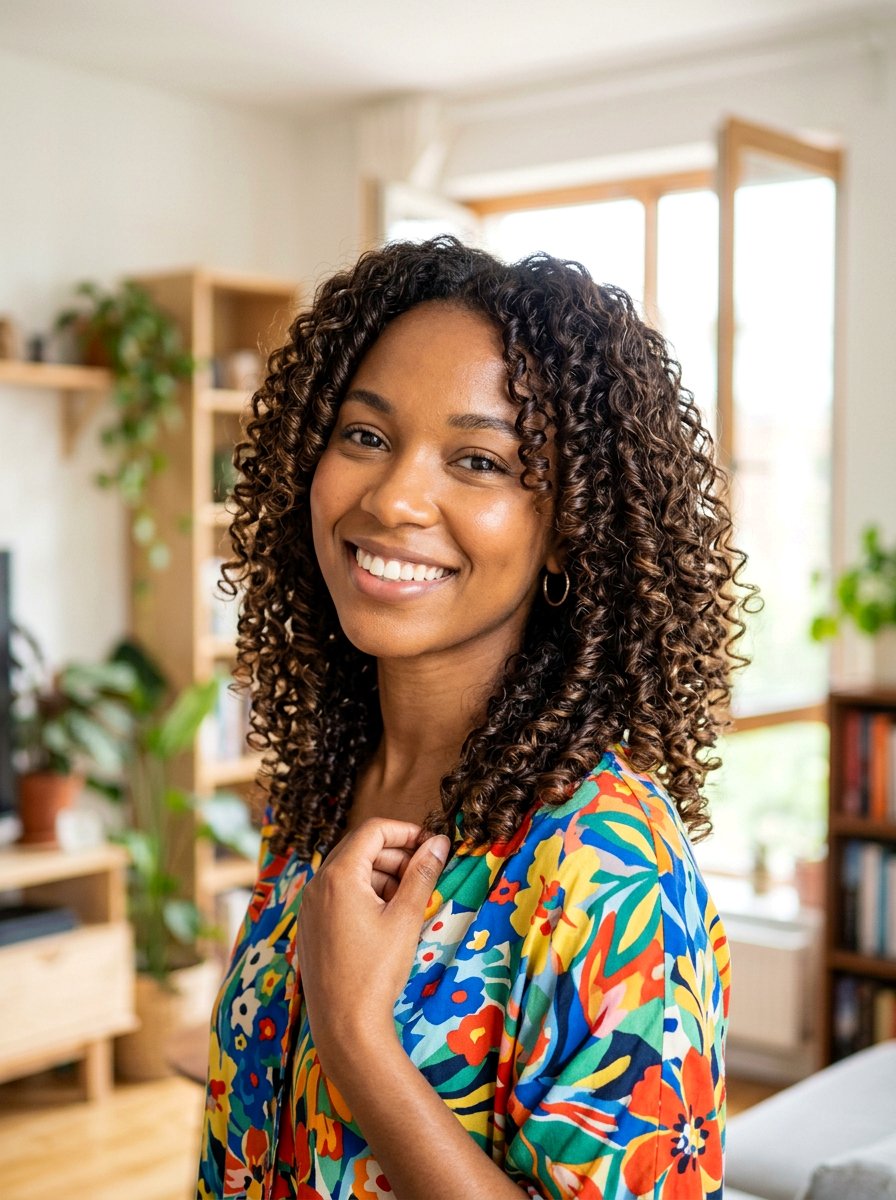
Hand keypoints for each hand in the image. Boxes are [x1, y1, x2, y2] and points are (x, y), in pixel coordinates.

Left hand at [295, 818, 450, 1081]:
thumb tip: (438, 842)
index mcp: (338, 876)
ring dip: (382, 875)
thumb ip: (422, 873)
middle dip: (396, 854)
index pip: (373, 830)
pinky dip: (365, 893)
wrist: (345, 1026)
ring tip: (409, 899)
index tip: (431, 844)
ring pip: (350, 872)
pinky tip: (387, 917)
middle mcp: (317, 885)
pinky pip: (339, 894)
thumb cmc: (377, 970)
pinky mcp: (311, 926)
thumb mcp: (405, 917)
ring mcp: (310, 906)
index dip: (406, 831)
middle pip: (360, 849)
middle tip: (425, 872)